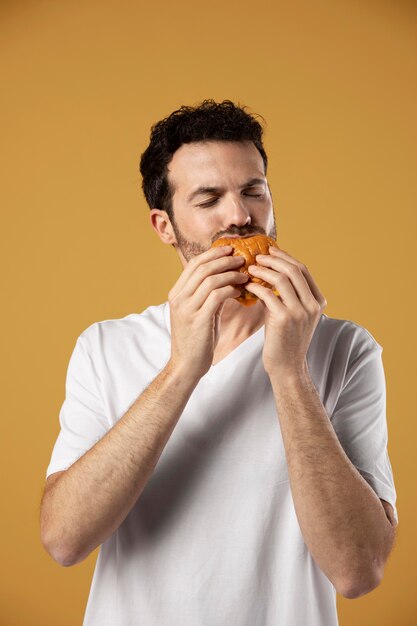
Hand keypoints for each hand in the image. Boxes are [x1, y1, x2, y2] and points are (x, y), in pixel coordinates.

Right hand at [168, 245, 248, 378]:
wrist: (186, 365)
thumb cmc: (196, 339)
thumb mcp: (197, 312)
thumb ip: (206, 295)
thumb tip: (225, 279)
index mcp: (176, 294)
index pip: (194, 265)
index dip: (213, 255)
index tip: (229, 250)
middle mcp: (179, 298)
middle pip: (202, 268)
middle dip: (224, 260)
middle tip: (242, 258)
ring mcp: (187, 309)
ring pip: (210, 279)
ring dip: (231, 274)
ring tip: (245, 274)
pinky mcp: (199, 320)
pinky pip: (217, 296)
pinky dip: (230, 289)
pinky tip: (240, 291)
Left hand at [244, 246, 326, 376]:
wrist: (287, 367)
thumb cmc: (285, 339)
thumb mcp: (293, 313)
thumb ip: (288, 294)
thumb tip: (270, 270)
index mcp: (318, 301)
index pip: (303, 270)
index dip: (286, 257)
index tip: (271, 250)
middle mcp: (312, 305)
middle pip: (294, 270)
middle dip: (274, 259)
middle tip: (258, 255)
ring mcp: (300, 311)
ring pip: (281, 279)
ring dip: (263, 270)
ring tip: (250, 267)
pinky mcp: (284, 318)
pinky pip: (268, 294)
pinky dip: (256, 286)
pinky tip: (247, 285)